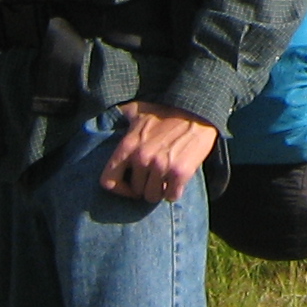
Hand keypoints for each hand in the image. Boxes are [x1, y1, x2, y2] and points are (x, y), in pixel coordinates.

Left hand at [102, 102, 216, 202]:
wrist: (198, 111)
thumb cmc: (167, 111)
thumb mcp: (139, 109)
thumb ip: (122, 115)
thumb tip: (107, 116)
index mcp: (128, 145)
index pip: (108, 181)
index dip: (118, 188)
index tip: (129, 186)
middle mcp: (142, 158)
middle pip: (136, 191)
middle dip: (145, 186)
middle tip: (154, 177)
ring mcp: (161, 166)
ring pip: (153, 196)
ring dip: (159, 191)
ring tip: (165, 179)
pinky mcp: (180, 172)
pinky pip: (172, 196)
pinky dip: (174, 192)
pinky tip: (177, 182)